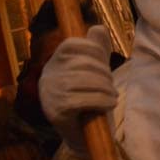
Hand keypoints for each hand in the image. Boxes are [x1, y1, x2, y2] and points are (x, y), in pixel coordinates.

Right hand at [39, 25, 116, 156]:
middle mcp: (48, 76)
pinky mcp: (56, 112)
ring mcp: (49, 94)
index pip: (71, 44)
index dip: (93, 49)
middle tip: (111, 86)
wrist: (84, 132)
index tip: (104, 62)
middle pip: (83, 64)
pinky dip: (102, 100)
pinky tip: (108, 104)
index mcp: (55, 62)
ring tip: (111, 96)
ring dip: (106, 89)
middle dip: (104, 74)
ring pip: (84, 81)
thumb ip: (97, 47)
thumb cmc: (90, 96)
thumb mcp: (96, 69)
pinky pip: (83, 99)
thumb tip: (98, 28)